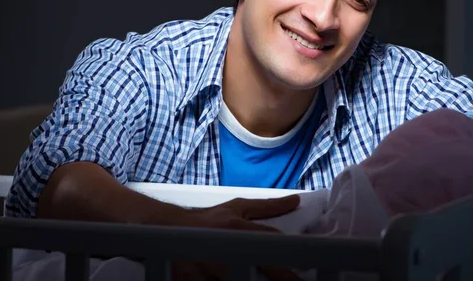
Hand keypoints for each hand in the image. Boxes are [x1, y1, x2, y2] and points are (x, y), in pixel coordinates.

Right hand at [171, 195, 300, 280]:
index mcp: (237, 228)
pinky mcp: (192, 280)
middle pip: (257, 269)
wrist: (166, 228)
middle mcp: (224, 247)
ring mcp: (207, 267)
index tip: (306, 269)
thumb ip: (268, 207)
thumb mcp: (237, 208)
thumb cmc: (209, 219)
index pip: (269, 243)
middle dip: (278, 277)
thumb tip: (296, 200)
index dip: (290, 257)